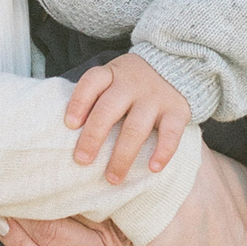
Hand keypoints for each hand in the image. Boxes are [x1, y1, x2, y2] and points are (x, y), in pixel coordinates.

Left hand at [65, 51, 193, 184]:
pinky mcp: (176, 111)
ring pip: (135, 127)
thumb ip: (96, 98)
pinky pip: (171, 133)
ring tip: (112, 178)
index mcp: (112, 74)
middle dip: (93, 137)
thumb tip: (71, 134)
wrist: (176, 67)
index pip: (91, 82)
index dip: (78, 103)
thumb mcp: (113, 78)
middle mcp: (131, 84)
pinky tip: (153, 168)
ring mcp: (155, 98)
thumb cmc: (132, 83)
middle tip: (82, 161)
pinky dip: (163, 151)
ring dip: (122, 155)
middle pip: (108, 110)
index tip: (70, 125)